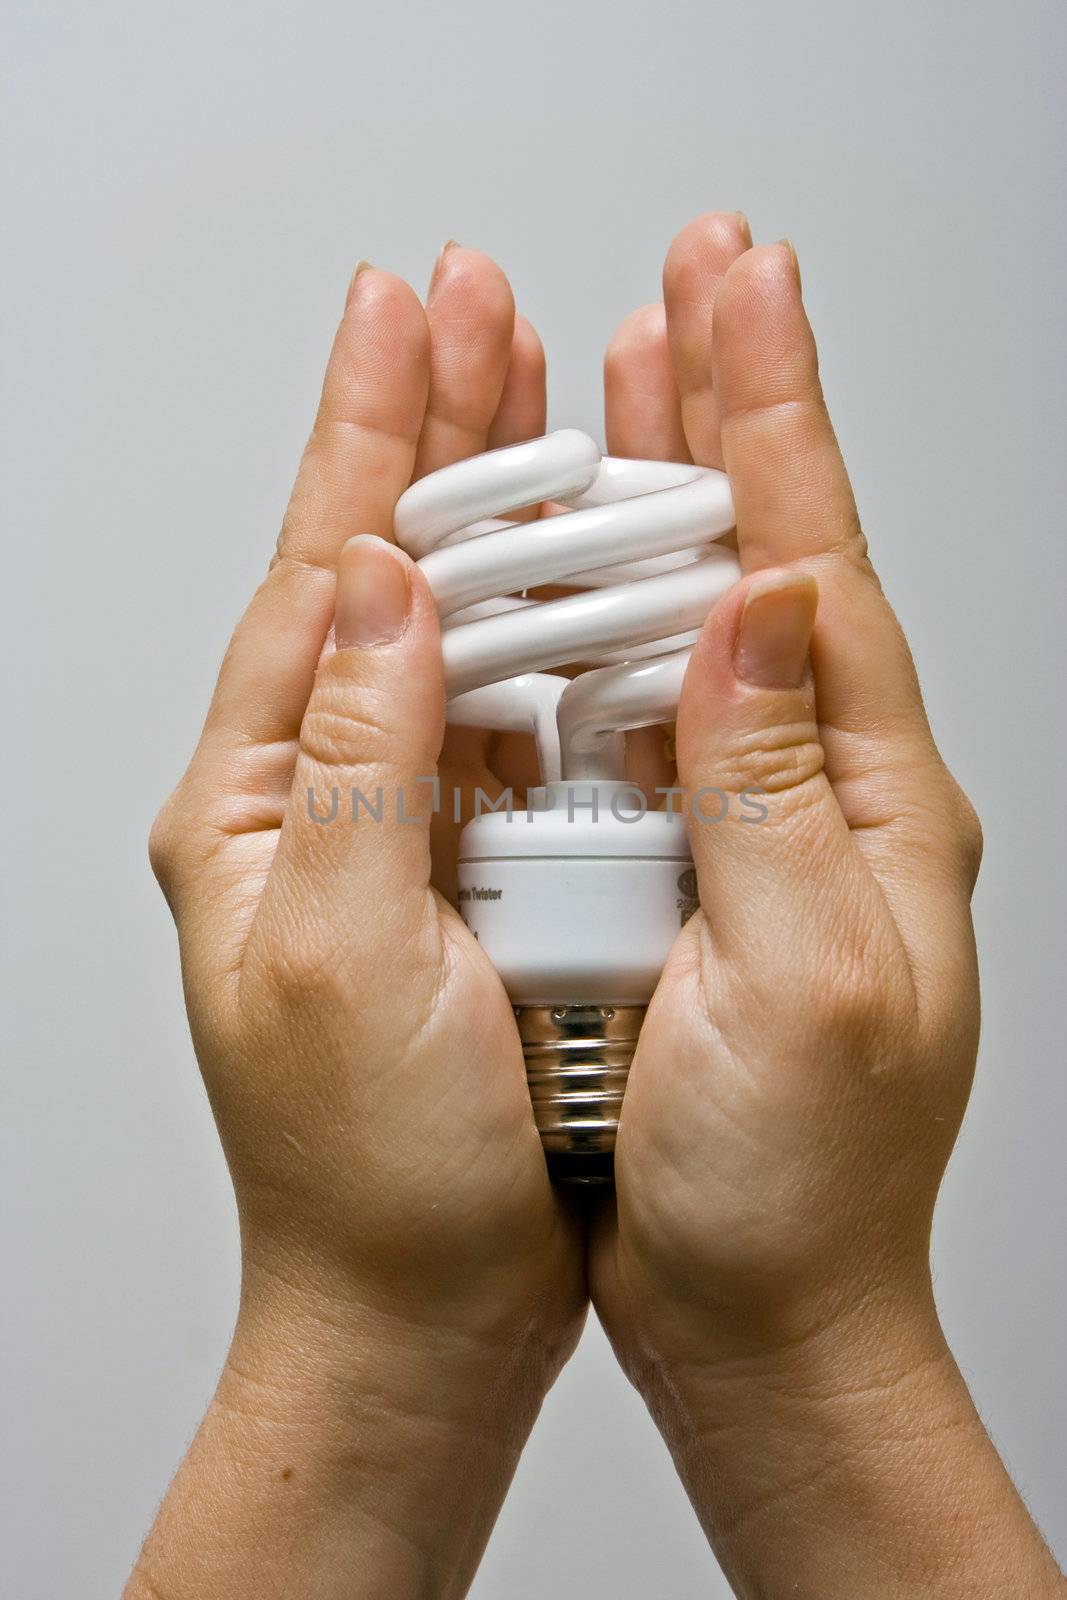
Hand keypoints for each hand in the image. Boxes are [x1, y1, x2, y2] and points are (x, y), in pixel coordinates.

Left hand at [134, 259, 583, 1598]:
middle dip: (427, 433)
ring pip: (455, 633)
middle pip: (381, 575)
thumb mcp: (335, 958)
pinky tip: (585, 558)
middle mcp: (320, 801)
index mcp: (255, 808)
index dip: (364, 437)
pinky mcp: (479, 873)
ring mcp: (404, 831)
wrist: (423, 1303)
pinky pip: (516, 722)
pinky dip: (554, 628)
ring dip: (496, 508)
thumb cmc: (364, 1172)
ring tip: (532, 389)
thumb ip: (356, 766)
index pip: (314, 579)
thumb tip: (379, 591)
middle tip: (471, 305)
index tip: (401, 316)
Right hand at [589, 215, 1060, 1595]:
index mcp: (876, 809)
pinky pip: (643, 719)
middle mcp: (822, 798)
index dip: (776, 422)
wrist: (760, 1309)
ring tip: (634, 373)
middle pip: (771, 561)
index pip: (824, 571)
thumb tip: (758, 615)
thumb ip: (776, 797)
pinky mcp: (680, 874)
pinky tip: (580, 563)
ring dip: (670, 491)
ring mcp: (749, 829)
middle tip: (698, 283)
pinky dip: (609, 617)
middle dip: (732, 412)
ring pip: (703, 625)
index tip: (739, 294)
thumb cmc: (799, 1187)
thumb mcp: (810, 989)